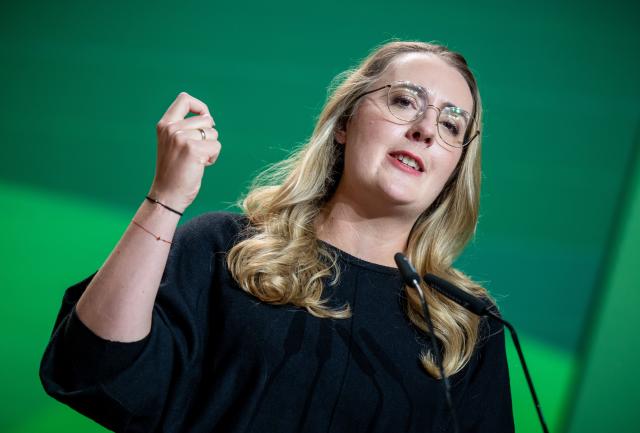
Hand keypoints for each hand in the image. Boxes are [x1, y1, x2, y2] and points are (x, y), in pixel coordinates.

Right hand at [148, 92, 220, 212]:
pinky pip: (216, 146)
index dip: (200, 106)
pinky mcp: (193, 149)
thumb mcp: (173, 143)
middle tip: (197, 151)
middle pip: (206, 119)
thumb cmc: (174, 171)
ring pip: (213, 133)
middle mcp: (171, 128)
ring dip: (211, 147)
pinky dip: (213, 157)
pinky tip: (201, 165)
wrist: (167, 194)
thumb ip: (184, 128)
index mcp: (164, 124)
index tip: (204, 119)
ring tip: (197, 159)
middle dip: (208, 135)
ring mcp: (181, 138)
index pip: (184, 99)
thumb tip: (208, 117)